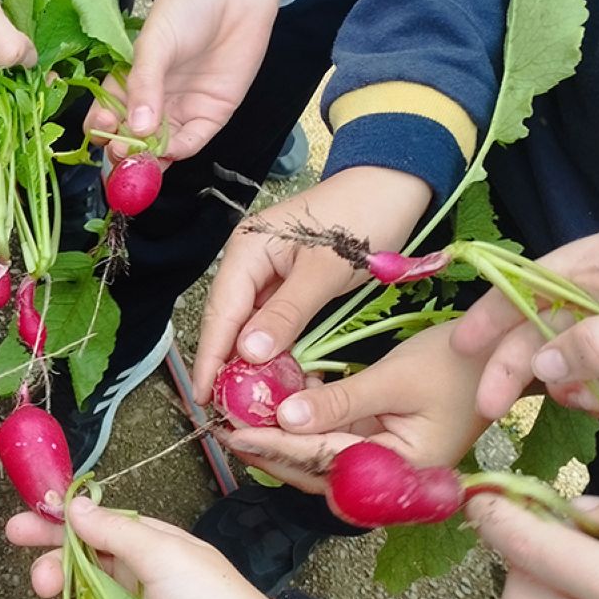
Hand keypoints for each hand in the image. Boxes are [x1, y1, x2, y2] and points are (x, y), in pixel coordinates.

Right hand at [6, 498, 272, 598]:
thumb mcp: (165, 556)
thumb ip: (114, 532)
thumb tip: (74, 506)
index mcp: (148, 549)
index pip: (91, 530)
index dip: (53, 528)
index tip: (16, 530)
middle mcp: (136, 583)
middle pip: (76, 573)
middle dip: (50, 575)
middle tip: (41, 584)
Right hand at [84, 0, 277, 160]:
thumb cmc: (188, 9)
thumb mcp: (154, 44)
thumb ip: (144, 85)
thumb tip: (137, 127)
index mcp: (130, 83)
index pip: (108, 116)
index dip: (102, 129)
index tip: (102, 133)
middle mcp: (155, 101)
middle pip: (133, 139)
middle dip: (124, 151)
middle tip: (120, 153)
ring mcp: (182, 109)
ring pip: (161, 148)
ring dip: (151, 159)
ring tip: (142, 161)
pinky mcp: (211, 115)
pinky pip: (192, 141)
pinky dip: (180, 150)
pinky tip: (170, 150)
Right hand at [192, 166, 431, 401]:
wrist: (395, 188)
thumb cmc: (363, 217)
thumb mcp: (326, 270)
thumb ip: (288, 313)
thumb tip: (249, 354)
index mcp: (247, 251)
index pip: (221, 313)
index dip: (210, 358)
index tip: (203, 397)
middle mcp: (249, 263)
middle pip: (230, 323)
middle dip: (226, 366)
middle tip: (226, 411)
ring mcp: (269, 274)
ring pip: (252, 327)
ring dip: (251, 363)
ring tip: (248, 403)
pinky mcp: (290, 284)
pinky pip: (274, 324)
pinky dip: (275, 350)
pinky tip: (277, 377)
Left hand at [220, 323, 490, 492]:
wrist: (502, 358)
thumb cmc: (459, 364)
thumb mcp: (395, 378)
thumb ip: (340, 403)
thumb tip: (286, 417)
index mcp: (402, 472)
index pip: (324, 461)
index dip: (276, 445)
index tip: (234, 431)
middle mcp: (391, 481)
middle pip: (316, 472)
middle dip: (268, 449)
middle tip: (223, 428)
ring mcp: (385, 468)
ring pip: (319, 461)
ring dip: (281, 440)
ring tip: (240, 418)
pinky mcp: (380, 449)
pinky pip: (333, 445)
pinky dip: (305, 428)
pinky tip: (278, 404)